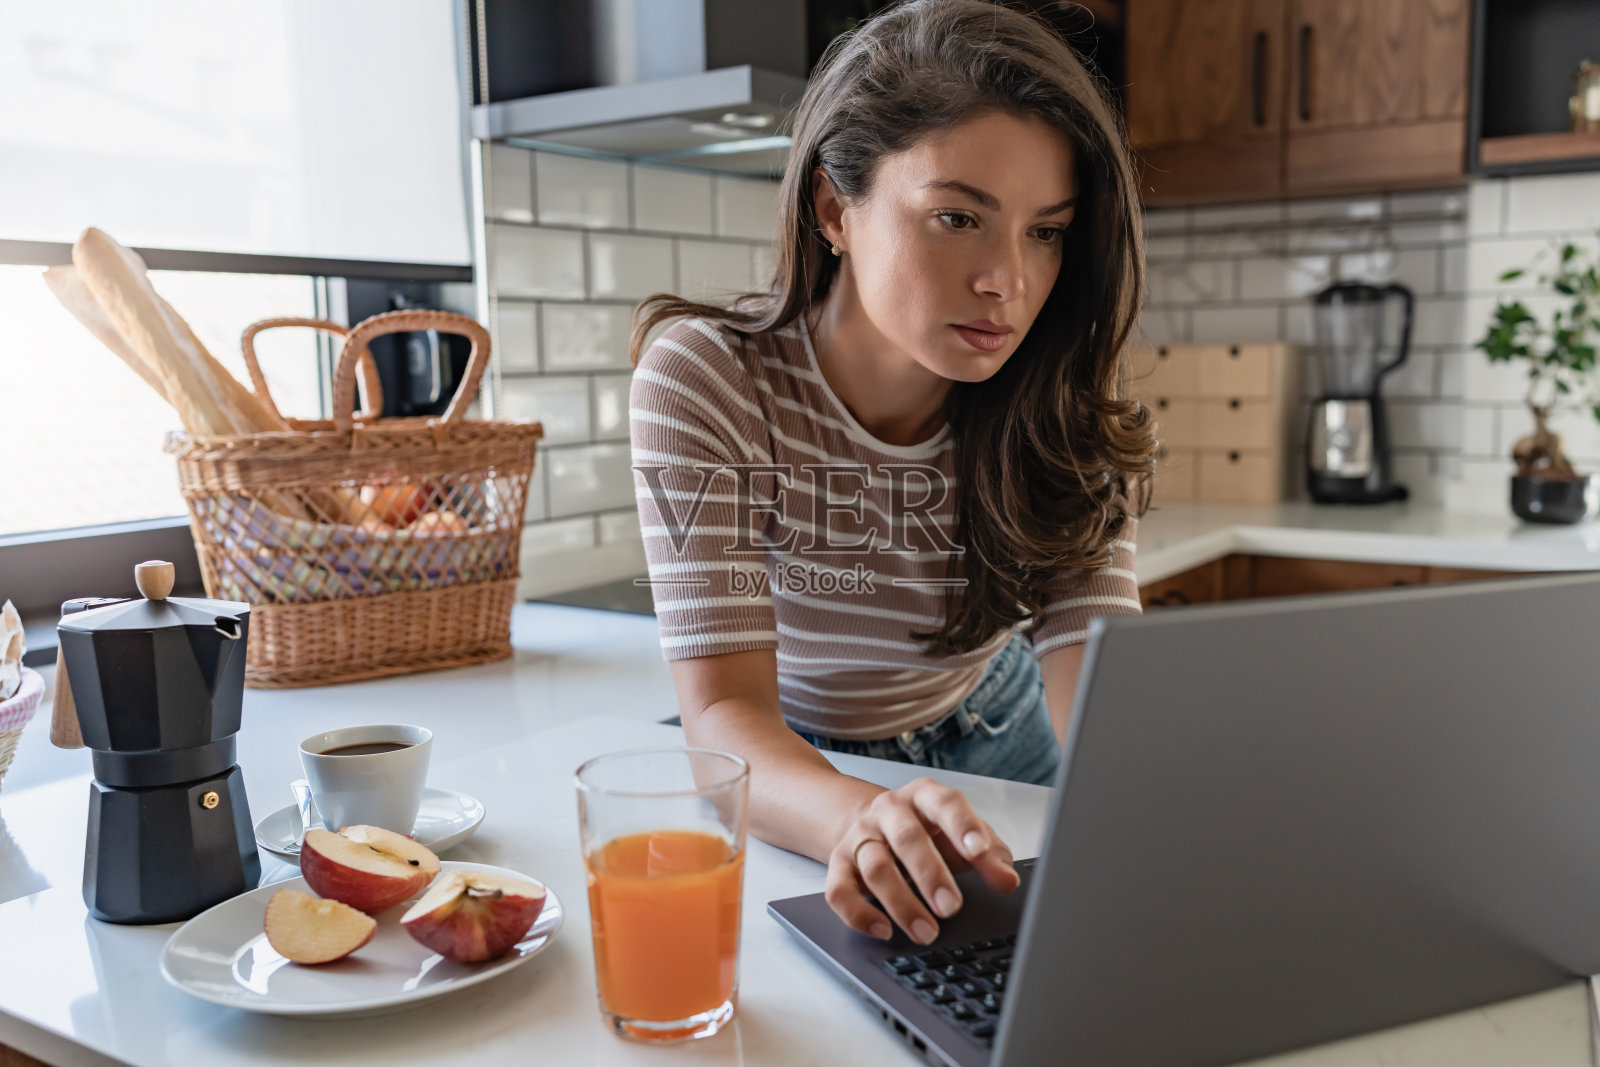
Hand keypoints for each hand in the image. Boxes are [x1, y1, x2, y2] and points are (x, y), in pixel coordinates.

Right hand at [824, 777, 1017, 943]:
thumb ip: (990, 856)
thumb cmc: (928, 832)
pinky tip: (884, 930)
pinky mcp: (839, 864)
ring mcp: (860, 836)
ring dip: (902, 903)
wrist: (874, 825)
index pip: (944, 803)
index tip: (979, 852)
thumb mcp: (962, 836)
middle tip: (952, 907)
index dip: (962, 826)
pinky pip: (839, 891)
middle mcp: (889, 810)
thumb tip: (1007, 880)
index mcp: (924, 796)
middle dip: (931, 874)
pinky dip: (859, 914)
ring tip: (927, 931)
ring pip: (876, 867)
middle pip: (907, 837)